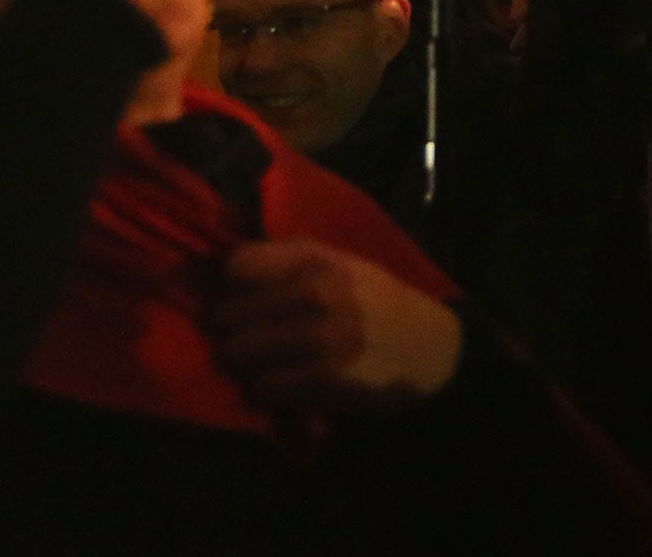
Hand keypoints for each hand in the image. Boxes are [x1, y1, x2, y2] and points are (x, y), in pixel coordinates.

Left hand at [210, 239, 462, 411]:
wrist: (433, 347)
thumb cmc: (378, 304)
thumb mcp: (342, 267)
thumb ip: (287, 265)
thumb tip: (218, 274)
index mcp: (318, 259)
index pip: (237, 266)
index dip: (230, 287)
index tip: (238, 299)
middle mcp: (316, 292)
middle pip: (226, 316)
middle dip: (231, 332)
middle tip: (249, 340)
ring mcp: (320, 337)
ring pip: (237, 355)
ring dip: (246, 365)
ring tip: (266, 365)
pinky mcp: (324, 379)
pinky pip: (260, 388)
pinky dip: (265, 391)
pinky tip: (285, 385)